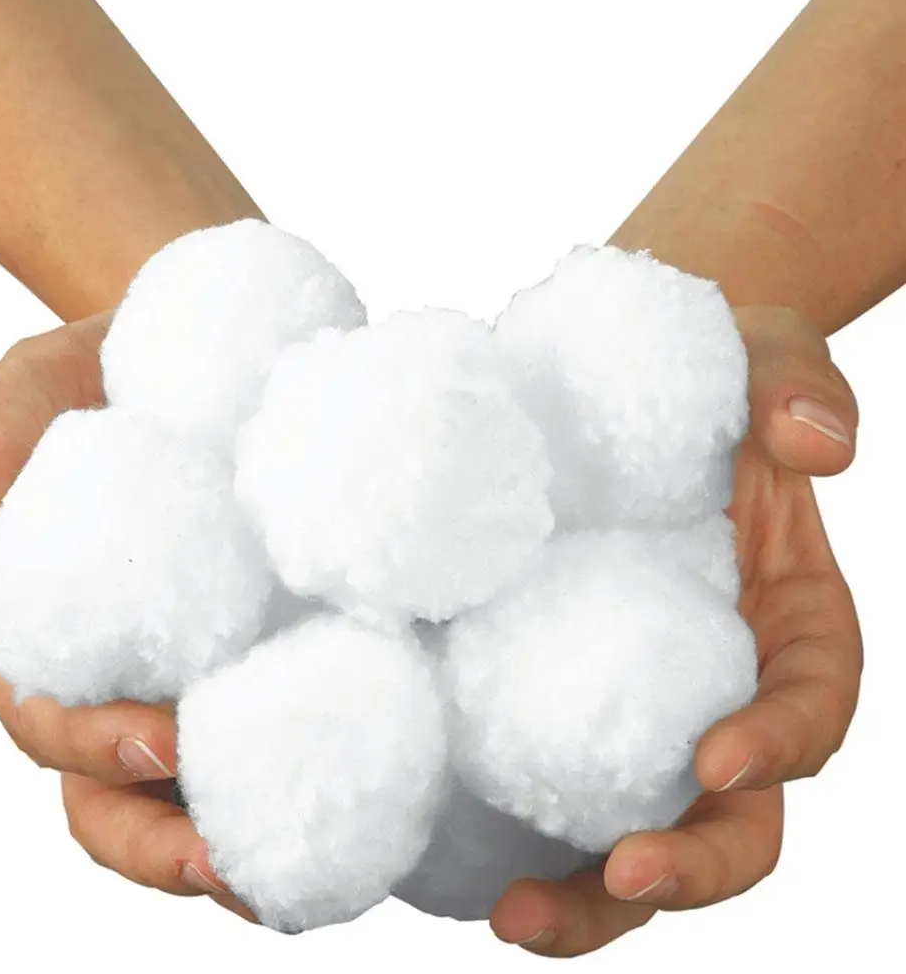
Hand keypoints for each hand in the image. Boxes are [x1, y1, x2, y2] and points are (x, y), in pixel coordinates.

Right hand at [0, 312, 256, 923]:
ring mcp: (204, 684)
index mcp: (66, 620)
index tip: (159, 742)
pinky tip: (353, 829)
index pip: (49, 712)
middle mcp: (127, 670)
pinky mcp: (283, 676)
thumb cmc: (138, 373)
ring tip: (283, 881)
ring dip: (225, 855)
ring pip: (188, 806)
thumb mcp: (68, 371)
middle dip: (156, 835)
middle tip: (221, 852)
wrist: (236, 359)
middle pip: (111, 790)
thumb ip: (8, 414)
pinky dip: (300, 806)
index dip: (88, 743)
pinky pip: (279, 762)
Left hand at [489, 303, 862, 955]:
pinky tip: (455, 861)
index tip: (721, 761)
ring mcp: (634, 709)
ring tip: (516, 917)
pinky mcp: (554, 701)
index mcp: (787, 630)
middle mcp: (716, 689)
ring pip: (634, 829)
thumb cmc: (706, 378)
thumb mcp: (760, 358)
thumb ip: (797, 389)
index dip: (780, 746)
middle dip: (688, 866)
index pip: (810, 709)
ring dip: (589, 896)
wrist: (614, 384)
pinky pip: (546, 783)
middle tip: (621, 878)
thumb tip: (820, 444)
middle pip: (733, 818)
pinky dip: (511, 836)